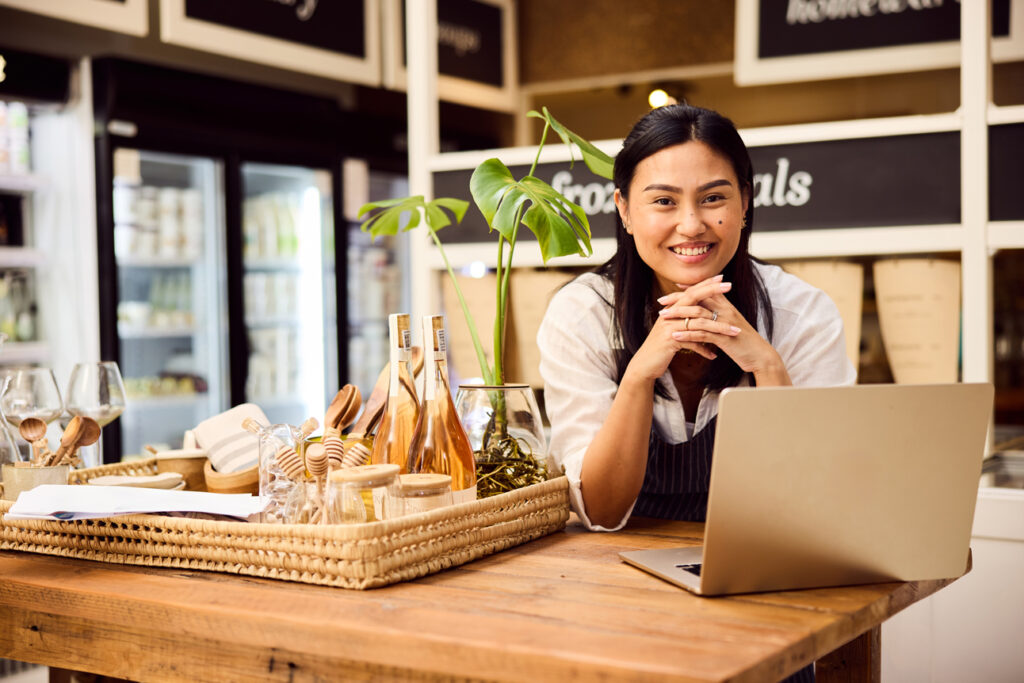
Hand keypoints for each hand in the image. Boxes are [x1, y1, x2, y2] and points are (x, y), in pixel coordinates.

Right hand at [622, 276, 738, 386]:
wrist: (645, 364)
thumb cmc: (661, 348)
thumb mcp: (673, 331)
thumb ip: (684, 320)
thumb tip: (701, 315)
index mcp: (672, 309)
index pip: (691, 292)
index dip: (705, 284)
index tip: (722, 278)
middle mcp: (669, 314)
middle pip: (693, 298)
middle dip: (712, 291)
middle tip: (730, 285)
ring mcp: (669, 326)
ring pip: (698, 322)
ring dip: (719, 328)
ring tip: (735, 332)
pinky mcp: (669, 340)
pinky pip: (692, 342)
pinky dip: (704, 349)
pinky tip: (714, 356)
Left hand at [656, 276, 790, 384]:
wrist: (760, 356)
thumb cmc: (744, 341)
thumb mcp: (731, 324)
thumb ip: (720, 314)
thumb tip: (707, 310)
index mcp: (727, 306)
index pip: (705, 291)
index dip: (689, 288)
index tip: (673, 287)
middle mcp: (726, 311)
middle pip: (698, 299)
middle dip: (678, 299)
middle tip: (661, 302)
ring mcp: (725, 324)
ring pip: (698, 314)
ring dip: (679, 315)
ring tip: (662, 317)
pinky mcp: (724, 338)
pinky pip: (702, 334)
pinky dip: (687, 334)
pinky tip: (674, 336)